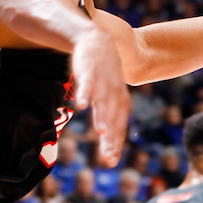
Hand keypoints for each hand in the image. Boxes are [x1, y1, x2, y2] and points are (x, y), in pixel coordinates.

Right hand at [71, 28, 130, 166]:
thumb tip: (108, 137)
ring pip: (103, 102)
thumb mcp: (108, 95)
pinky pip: (88, 83)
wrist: (97, 40)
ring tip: (102, 133)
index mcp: (120, 100)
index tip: (111, 162)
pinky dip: (86, 93)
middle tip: (108, 157)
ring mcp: (103, 81)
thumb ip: (106, 115)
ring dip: (103, 117)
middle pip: (114, 118)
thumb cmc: (103, 74)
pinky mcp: (89, 70)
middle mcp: (114, 92)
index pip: (120, 125)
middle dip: (111, 138)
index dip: (116, 143)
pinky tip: (82, 105)